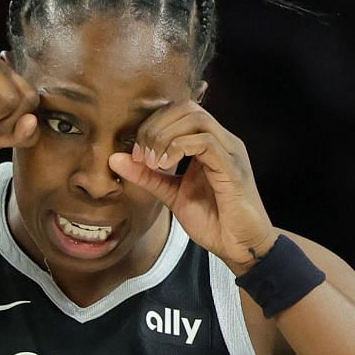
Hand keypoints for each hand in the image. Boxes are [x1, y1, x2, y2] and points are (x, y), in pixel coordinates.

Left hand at [108, 103, 274, 270]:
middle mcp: (223, 141)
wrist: (239, 246)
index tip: (135, 154)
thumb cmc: (212, 220)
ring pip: (196, 119)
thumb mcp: (170, 194)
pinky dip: (179, 148)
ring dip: (165, 136)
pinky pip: (206, 142)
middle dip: (156, 127)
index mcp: (209, 143)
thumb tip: (114, 159)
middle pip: (186, 108)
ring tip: (152, 162)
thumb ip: (146, 175)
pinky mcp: (233, 168)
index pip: (179, 111)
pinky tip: (165, 165)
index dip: (152, 125)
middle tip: (141, 155)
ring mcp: (230, 152)